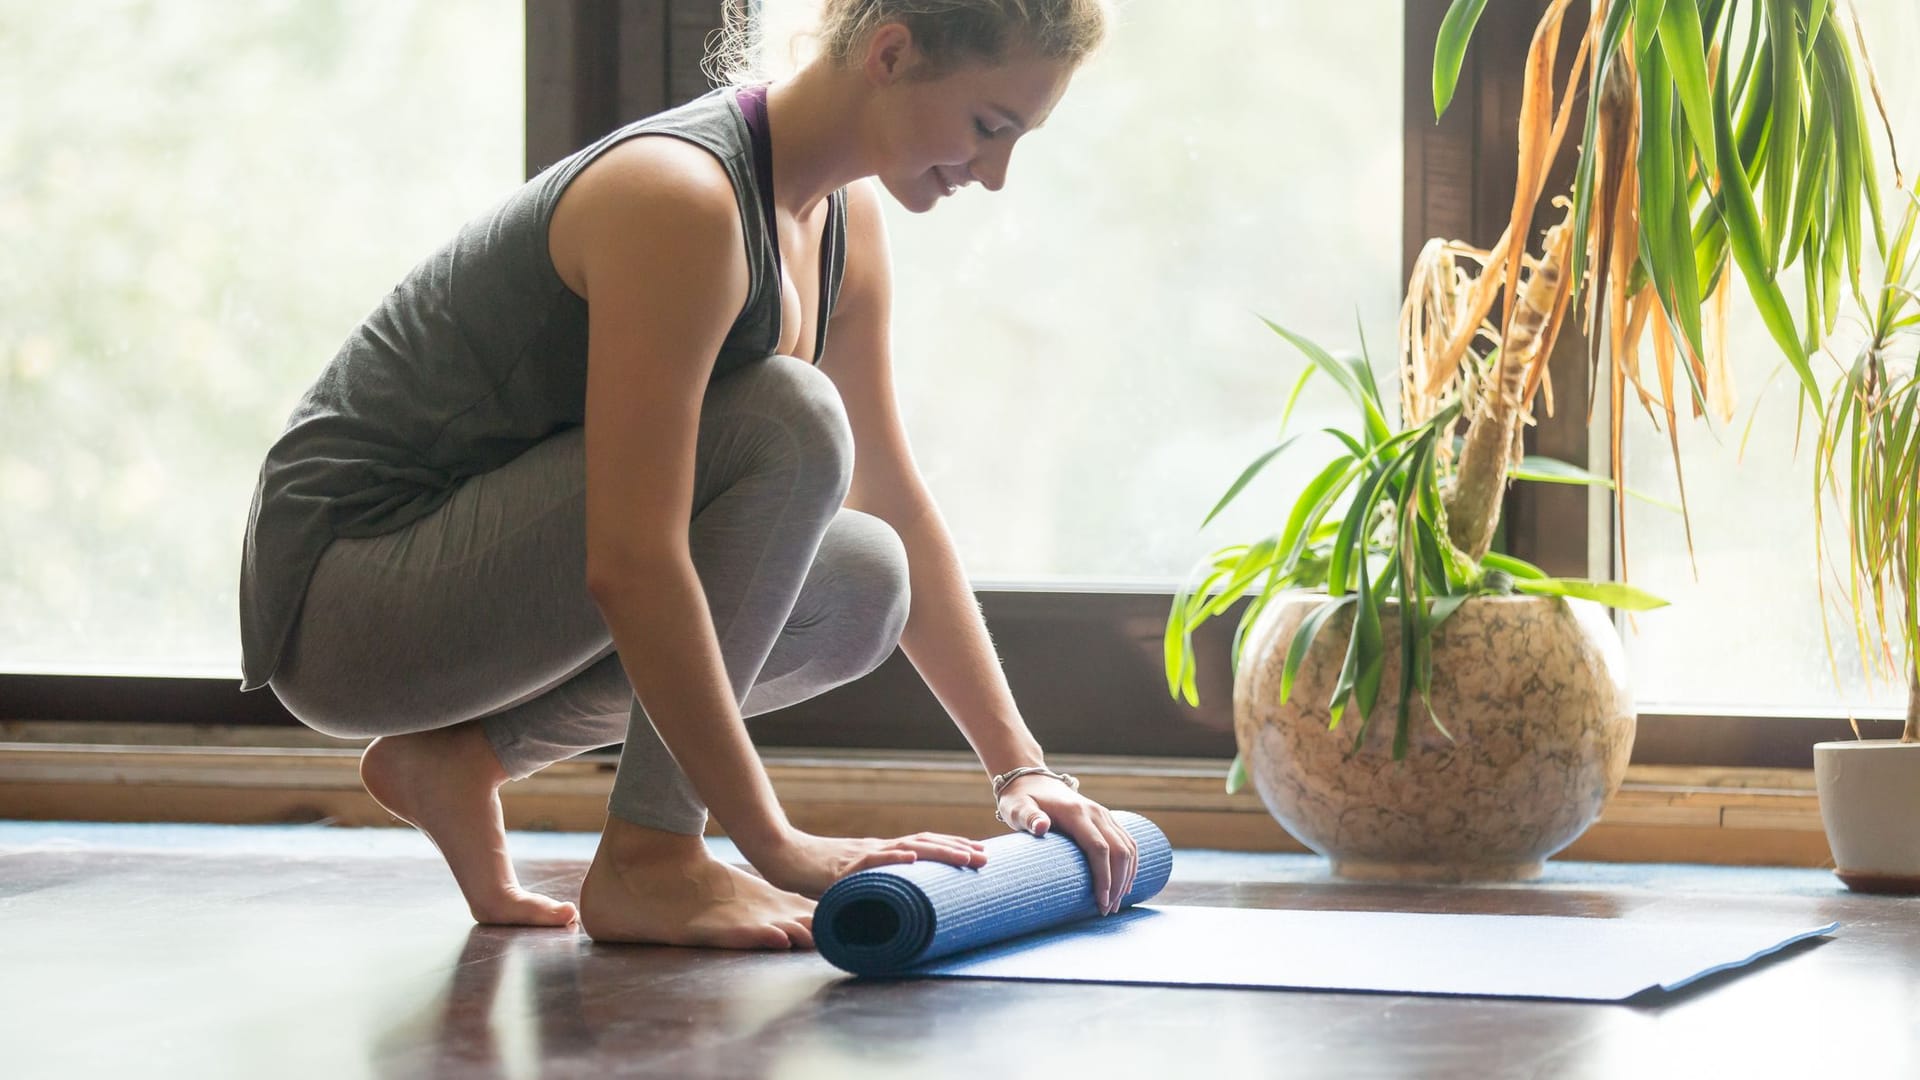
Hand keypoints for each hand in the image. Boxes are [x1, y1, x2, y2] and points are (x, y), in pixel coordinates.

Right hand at [745, 827, 988, 898]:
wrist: (780, 854)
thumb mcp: (850, 881)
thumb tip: (892, 906)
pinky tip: (912, 859)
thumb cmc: (811, 871)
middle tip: (986, 858)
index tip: (978, 853)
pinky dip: (894, 859)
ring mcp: (862, 855)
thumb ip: (870, 888)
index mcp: (880, 853)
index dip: (951, 849)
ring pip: (908, 849)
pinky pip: (872, 861)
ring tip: (966, 858)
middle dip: (957, 850)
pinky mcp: (843, 866)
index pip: (923, 846)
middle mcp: (877, 849)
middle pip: (924, 844)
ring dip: (940, 852)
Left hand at [996, 775, 1139, 915]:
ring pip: (1128, 847)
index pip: (1099, 848)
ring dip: (1126, 877)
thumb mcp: (1017, 807)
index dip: (1104, 877)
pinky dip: (1131, 865)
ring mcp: (1104, 815)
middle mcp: (1096, 813)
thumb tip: (1041, 827)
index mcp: (1076, 812)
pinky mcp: (1106, 820)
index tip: (1101, 903)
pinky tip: (1125, 885)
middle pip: (1120, 851)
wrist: (1032, 780)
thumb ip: (1028, 817)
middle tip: (1107, 911)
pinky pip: (1128, 842)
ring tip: (1115, 904)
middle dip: (1118, 883)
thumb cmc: (1021, 799)